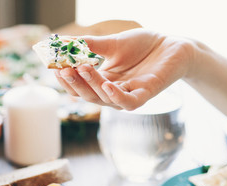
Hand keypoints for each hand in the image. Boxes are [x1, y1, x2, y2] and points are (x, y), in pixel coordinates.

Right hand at [54, 28, 193, 109]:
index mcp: (102, 81)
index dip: (66, 79)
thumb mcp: (111, 43)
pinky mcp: (145, 95)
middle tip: (63, 69)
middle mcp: (113, 92)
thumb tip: (62, 42)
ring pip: (104, 98)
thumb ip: (89, 45)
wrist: (172, 44)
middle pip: (88, 95)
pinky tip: (107, 84)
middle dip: (74, 83)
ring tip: (82, 67)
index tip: (53, 66)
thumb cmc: (143, 44)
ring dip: (91, 85)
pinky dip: (116, 96)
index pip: (80, 86)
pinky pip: (127, 102)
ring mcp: (128, 95)